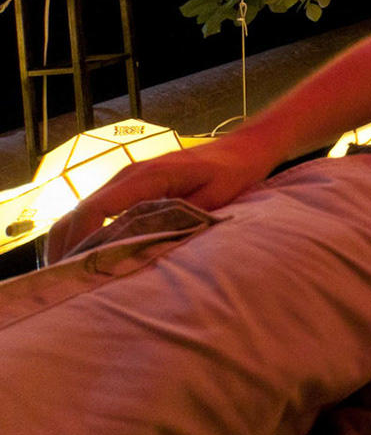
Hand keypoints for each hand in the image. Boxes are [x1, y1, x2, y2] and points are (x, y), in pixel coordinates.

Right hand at [46, 136, 278, 262]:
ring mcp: (125, 179)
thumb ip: (184, 218)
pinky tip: (87, 259)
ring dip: (71, 243)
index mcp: (146, 178)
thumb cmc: (232, 173)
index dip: (80, 241)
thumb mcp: (215, 198)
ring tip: (71, 278)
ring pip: (82, 212)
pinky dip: (84, 234)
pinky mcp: (130, 187)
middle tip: (64, 285)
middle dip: (65, 248)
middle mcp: (128, 176)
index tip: (75, 271)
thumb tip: (151, 245)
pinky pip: (97, 211)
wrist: (242, 149)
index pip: (96, 209)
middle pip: (78, 213)